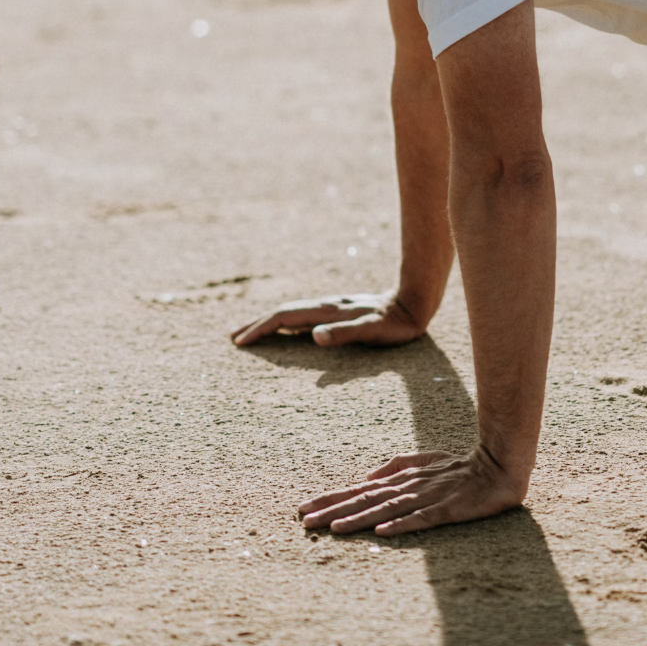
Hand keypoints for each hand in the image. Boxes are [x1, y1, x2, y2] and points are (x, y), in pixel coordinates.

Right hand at [229, 292, 426, 347]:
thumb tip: (314, 336)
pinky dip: (286, 324)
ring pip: (292, 313)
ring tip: (251, 334)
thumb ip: (344, 333)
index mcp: (326, 311)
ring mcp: (330, 308)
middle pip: (282, 312)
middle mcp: (324, 307)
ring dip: (269, 323)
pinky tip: (286, 331)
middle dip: (257, 325)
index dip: (261, 328)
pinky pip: (303, 317)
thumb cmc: (394, 324)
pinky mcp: (338, 313)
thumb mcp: (372, 331)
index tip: (241, 342)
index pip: (284, 317)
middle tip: (233, 338)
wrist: (413, 303)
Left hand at [298, 446, 526, 535]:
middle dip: (333, 510)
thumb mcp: (426, 460)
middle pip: (365, 499)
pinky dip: (401, 524)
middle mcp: (409, 487)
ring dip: (358, 519)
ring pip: (386, 509)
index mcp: (402, 479)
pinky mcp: (447, 509)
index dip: (331, 499)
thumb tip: (366, 477)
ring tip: (332, 528)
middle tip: (303, 521)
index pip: (359, 490)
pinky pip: (421, 518)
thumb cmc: (461, 466)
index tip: (304, 508)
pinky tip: (381, 532)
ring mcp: (428, 498)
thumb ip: (396, 465)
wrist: (499, 465)